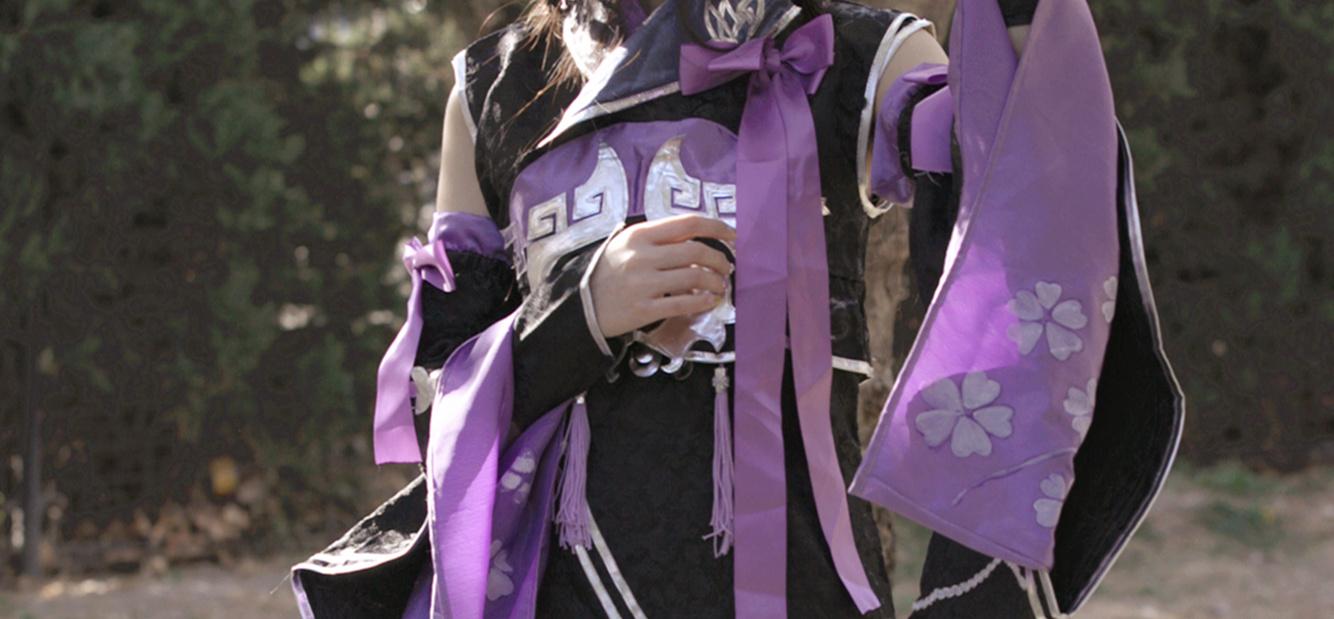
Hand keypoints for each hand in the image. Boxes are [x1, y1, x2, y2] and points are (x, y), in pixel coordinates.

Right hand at [590, 215, 735, 338]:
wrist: (582, 305)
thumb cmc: (609, 272)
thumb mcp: (626, 244)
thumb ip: (657, 238)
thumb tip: (697, 237)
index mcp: (640, 235)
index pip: (687, 223)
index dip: (716, 227)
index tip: (733, 235)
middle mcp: (642, 256)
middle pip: (696, 251)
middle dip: (720, 259)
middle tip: (728, 266)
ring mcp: (643, 284)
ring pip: (694, 277)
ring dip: (715, 281)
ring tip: (720, 285)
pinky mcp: (644, 309)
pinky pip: (683, 303)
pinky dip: (703, 301)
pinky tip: (710, 301)